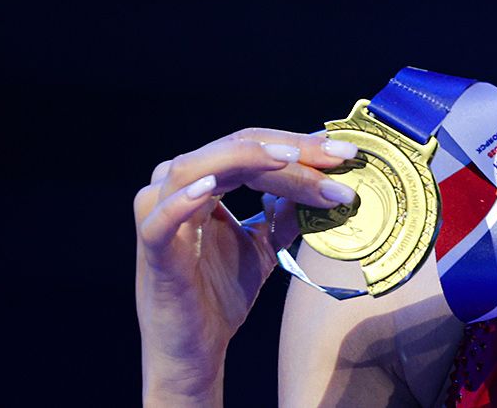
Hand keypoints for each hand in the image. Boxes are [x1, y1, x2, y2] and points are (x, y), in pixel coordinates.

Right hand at [133, 128, 358, 405]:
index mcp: (201, 181)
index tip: (344, 153)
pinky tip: (211, 189)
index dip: (298, 144)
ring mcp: (157, 215)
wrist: (196, 352)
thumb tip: (323, 180)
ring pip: (196, 168)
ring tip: (290, 159)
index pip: (251, 145)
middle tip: (335, 157)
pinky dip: (183, 201)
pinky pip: (161, 220)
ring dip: (247, 160)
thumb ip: (285, 212)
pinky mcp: (153, 251)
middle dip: (288, 149)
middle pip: (232, 148)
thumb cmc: (221, 294)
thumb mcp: (264, 244)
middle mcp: (173, 187)